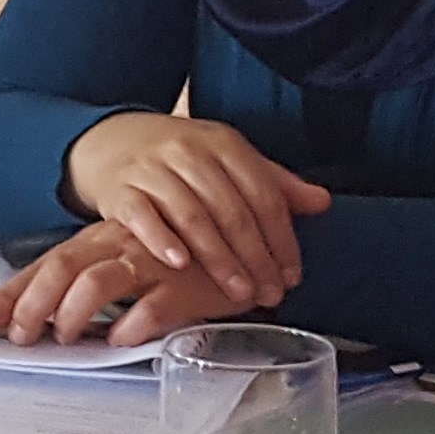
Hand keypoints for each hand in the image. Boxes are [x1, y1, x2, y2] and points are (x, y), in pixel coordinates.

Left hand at [0, 219, 254, 346]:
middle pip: (63, 268)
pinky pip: (155, 303)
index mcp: (100, 243)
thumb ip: (87, 287)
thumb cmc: (177, 260)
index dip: (13, 291)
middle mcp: (118, 247)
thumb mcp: (126, 266)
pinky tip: (122, 339)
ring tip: (67, 338)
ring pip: (99, 281)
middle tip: (20, 336)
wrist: (244, 246)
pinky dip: (134, 322)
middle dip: (33, 304)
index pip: (46, 265)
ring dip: (75, 312)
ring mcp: (151, 263)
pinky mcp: (186, 284)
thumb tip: (44, 319)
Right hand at [51, 112, 333, 312]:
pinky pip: (142, 216)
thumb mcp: (229, 160)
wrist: (112, 139)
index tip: (291, 275)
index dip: (281, 238)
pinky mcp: (120, 189)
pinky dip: (161, 240)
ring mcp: (153, 169)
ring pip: (192, 216)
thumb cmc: (181, 158)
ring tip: (237, 292)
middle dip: (255, 257)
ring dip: (219, 258)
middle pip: (231, 209)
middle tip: (269, 294)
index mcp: (225, 144)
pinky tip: (179, 264)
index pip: (263, 195)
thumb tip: (322, 202)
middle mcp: (190, 152)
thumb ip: (273, 183)